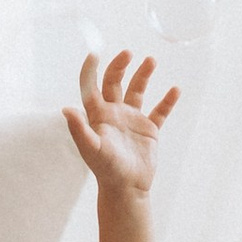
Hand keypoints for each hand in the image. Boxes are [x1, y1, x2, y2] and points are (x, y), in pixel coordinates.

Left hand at [67, 48, 180, 196]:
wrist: (127, 189)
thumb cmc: (106, 170)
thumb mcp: (92, 149)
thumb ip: (79, 129)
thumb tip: (66, 109)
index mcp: (97, 115)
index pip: (91, 87)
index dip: (90, 70)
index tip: (95, 54)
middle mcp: (114, 113)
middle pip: (114, 82)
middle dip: (120, 66)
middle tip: (127, 53)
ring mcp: (132, 120)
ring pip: (137, 90)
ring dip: (143, 74)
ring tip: (150, 60)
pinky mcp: (149, 130)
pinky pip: (160, 111)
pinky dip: (168, 101)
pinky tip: (175, 89)